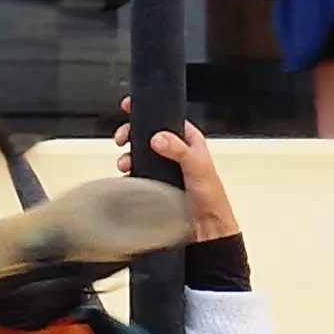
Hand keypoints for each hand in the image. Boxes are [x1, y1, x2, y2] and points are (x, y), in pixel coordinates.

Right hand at [114, 100, 238, 238]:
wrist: (205, 227)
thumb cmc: (211, 197)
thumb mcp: (197, 166)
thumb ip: (179, 149)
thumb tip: (158, 138)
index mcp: (189, 140)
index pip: (166, 118)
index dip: (148, 111)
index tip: (131, 107)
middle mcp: (176, 151)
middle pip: (147, 134)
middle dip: (131, 134)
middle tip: (122, 138)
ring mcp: (165, 167)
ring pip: (140, 153)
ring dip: (128, 155)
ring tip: (125, 162)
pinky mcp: (156, 182)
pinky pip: (138, 172)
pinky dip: (129, 173)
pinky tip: (127, 176)